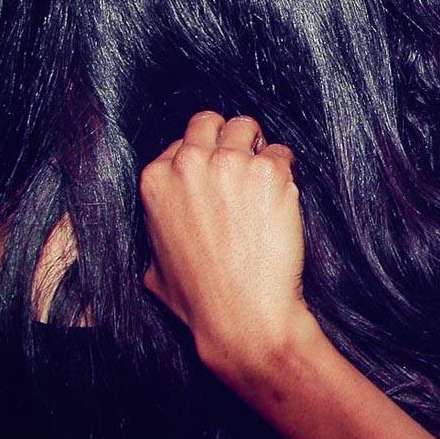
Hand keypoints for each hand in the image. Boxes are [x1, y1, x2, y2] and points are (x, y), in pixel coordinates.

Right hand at [139, 111, 314, 374]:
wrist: (242, 316)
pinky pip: (283, 152)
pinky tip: (283, 198)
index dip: (204, 159)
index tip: (218, 179)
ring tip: (266, 181)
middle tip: (245, 166)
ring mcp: (230, 164)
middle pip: (210, 122)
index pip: (182, 142)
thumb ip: (155, 233)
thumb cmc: (200, 300)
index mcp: (155, 180)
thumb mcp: (152, 267)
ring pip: (247, 127)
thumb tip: (164, 228)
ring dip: (259, 149)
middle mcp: (188, 164)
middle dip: (228, 138)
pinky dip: (287, 171)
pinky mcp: (268, 172)